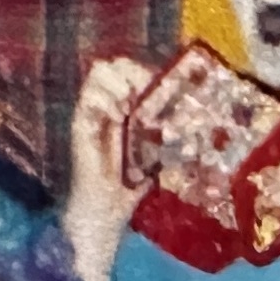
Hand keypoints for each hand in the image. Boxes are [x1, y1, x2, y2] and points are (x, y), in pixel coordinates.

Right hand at [67, 57, 156, 243]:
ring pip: (99, 72)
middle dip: (133, 70)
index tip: (163, 83)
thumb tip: (199, 130)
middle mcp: (107, 107)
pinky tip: (119, 114)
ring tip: (132, 102)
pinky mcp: (80, 125)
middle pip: (114, 65)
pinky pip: (88, 96)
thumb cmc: (128, 190)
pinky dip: (106, 99)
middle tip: (146, 90)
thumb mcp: (156, 159)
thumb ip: (170, 142)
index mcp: (125, 111)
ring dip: (119, 81)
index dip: (145, 70)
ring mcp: (92, 114)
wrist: (103, 215)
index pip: (131, 72)